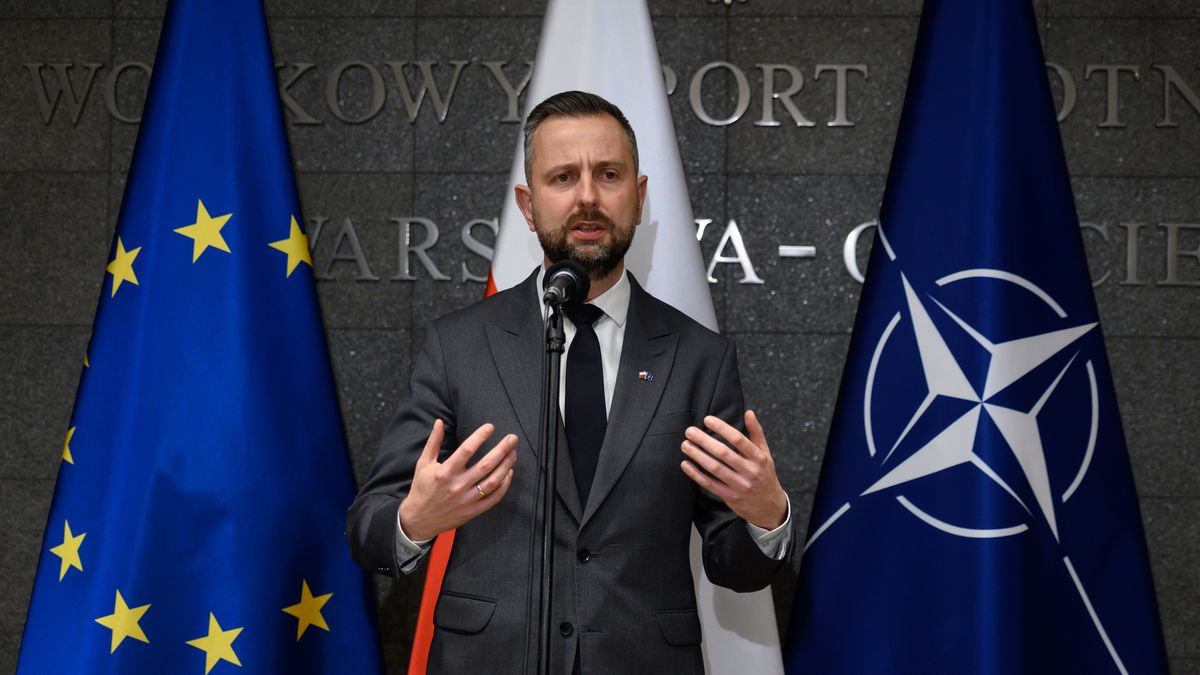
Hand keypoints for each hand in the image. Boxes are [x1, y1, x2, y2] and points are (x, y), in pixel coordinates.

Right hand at [398, 419, 517, 540]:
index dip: (480, 436)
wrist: (419, 519)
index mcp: (444, 472)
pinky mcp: (472, 512)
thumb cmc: (422, 488)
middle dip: (502, 450)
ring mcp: (466, 500)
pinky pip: (493, 498)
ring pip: (493, 482)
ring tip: (513, 453)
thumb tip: (440, 421)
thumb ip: (433, 442)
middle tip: (512, 438)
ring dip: (506, 466)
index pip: (467, 450)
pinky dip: (504, 486)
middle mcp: (457, 486)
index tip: (491, 427)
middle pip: (486, 465)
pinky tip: (508, 473)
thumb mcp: (423, 463)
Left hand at [680, 410, 787, 529]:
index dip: (722, 428)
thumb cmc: (764, 474)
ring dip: (698, 456)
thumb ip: (756, 433)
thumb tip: (748, 412)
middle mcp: (750, 472)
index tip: (707, 419)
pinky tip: (686, 464)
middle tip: (690, 431)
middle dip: (704, 441)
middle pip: (724, 453)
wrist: (769, 506)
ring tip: (685, 445)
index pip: (739, 440)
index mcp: (759, 458)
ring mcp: (739, 486)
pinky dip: (696, 474)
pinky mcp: (730, 497)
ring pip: (715, 469)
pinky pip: (710, 485)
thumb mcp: (765, 453)